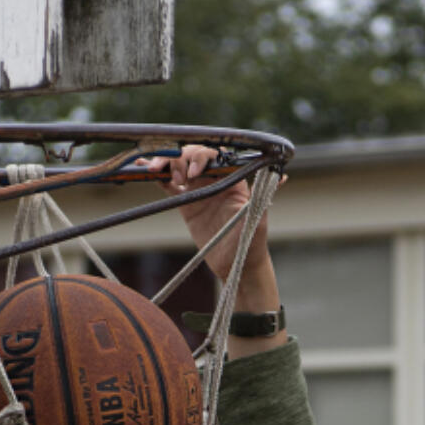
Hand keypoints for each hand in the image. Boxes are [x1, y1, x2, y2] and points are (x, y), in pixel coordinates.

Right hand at [140, 145, 284, 355]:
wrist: (237, 268)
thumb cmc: (251, 244)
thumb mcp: (257, 220)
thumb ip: (263, 196)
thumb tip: (280, 175)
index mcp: (232, 178)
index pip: (214, 155)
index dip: (202, 157)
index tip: (195, 172)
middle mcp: (215, 180)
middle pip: (193, 156)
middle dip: (181, 158)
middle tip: (177, 177)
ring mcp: (199, 191)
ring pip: (179, 167)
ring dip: (166, 163)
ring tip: (156, 172)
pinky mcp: (187, 205)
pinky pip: (169, 186)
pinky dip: (158, 176)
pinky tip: (143, 170)